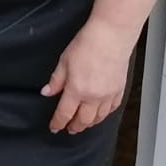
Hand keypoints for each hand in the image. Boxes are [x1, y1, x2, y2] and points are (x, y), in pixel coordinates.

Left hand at [42, 18, 137, 134]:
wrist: (110, 37)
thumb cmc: (87, 45)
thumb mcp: (64, 61)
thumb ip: (56, 80)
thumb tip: (47, 92)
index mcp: (76, 90)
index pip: (64, 113)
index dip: (58, 123)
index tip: (54, 127)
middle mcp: (93, 97)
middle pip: (83, 120)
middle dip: (75, 127)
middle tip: (69, 129)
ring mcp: (108, 95)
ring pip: (99, 118)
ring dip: (89, 123)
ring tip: (83, 124)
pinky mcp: (119, 90)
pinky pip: (112, 109)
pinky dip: (104, 114)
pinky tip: (100, 113)